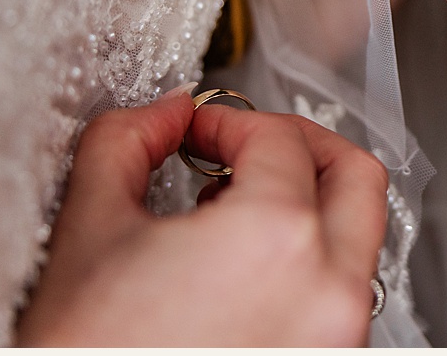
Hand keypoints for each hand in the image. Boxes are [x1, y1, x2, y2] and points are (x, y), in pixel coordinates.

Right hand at [17, 88, 387, 345]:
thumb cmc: (89, 351)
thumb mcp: (92, 225)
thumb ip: (127, 140)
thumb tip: (163, 115)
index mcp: (274, 241)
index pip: (279, 138)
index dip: (226, 121)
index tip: (194, 133)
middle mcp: (327, 293)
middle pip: (356, 179)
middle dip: (299, 146)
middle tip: (248, 145)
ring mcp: (335, 339)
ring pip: (357, 242)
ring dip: (305, 208)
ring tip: (232, 215)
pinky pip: (339, 297)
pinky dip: (304, 266)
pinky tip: (238, 273)